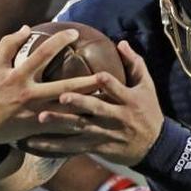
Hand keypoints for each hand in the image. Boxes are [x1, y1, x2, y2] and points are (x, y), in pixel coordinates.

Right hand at [0, 26, 113, 143]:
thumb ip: (8, 44)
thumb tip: (26, 28)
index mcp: (17, 75)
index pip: (42, 54)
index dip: (59, 41)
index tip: (75, 33)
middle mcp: (26, 94)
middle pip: (64, 87)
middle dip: (87, 82)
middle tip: (106, 74)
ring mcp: (31, 114)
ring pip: (65, 111)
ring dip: (86, 107)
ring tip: (107, 101)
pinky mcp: (32, 129)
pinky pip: (57, 127)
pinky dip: (74, 125)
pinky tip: (92, 122)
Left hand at [22, 41, 164, 165]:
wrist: (154, 147)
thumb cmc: (148, 111)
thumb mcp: (147, 87)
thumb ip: (134, 64)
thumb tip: (121, 43)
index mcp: (130, 101)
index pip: (118, 90)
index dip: (108, 83)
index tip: (97, 75)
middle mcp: (117, 117)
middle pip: (96, 110)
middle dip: (80, 104)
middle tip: (62, 96)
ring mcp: (105, 134)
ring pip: (81, 129)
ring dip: (61, 124)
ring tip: (41, 118)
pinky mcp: (97, 147)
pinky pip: (73, 148)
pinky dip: (55, 146)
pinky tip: (37, 143)